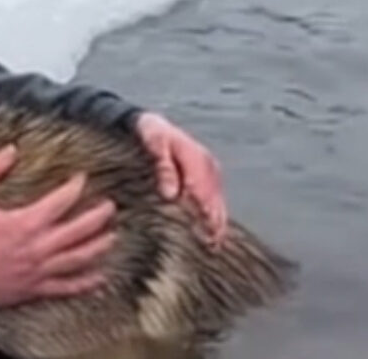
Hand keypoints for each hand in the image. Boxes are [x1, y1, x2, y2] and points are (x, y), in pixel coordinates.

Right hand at [0, 145, 116, 307]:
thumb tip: (9, 150)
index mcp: (28, 221)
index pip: (62, 200)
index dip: (75, 187)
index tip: (82, 178)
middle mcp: (41, 245)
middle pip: (81, 229)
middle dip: (99, 216)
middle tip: (110, 207)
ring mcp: (42, 268)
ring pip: (80, 257)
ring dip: (99, 246)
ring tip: (112, 237)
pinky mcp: (37, 288)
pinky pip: (67, 287)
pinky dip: (86, 283)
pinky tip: (100, 278)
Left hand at [135, 112, 227, 246]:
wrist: (152, 124)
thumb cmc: (149, 134)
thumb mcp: (153, 144)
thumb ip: (163, 168)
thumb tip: (171, 195)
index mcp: (196, 157)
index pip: (201, 189)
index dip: (200, 211)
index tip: (199, 231)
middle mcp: (208, 165)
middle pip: (213, 198)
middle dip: (212, 221)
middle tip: (208, 245)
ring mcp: (211, 171)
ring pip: (218, 201)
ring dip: (217, 222)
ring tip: (212, 245)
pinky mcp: (208, 178)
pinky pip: (215, 199)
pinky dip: (215, 216)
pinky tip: (212, 233)